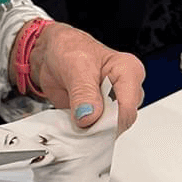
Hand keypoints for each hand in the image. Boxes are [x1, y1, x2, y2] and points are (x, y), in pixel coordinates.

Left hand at [28, 22, 144, 134]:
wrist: (53, 54)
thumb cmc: (69, 49)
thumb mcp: (75, 65)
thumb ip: (83, 91)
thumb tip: (89, 116)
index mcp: (129, 72)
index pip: (127, 108)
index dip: (107, 120)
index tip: (85, 120)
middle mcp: (126, 91)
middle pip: (120, 123)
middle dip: (97, 126)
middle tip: (76, 117)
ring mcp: (114, 105)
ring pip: (108, 131)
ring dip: (89, 130)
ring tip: (72, 114)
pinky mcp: (102, 116)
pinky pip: (96, 133)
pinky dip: (83, 131)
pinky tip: (72, 120)